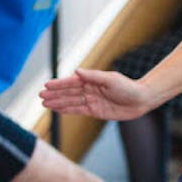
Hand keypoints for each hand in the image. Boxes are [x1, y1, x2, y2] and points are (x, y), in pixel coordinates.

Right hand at [40, 67, 155, 120]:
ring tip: (45, 103)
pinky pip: (78, 110)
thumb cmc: (128, 87)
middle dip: (54, 94)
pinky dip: (67, 110)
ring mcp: (91, 101)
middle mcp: (89, 90)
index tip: (47, 85)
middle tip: (40, 96)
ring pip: (71, 102)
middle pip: (68, 93)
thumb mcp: (111, 79)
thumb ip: (93, 76)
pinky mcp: (95, 111)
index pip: (71, 82)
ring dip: (58, 103)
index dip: (59, 84)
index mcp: (91, 80)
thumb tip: (77, 70)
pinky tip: (58, 110)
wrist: (141, 100)